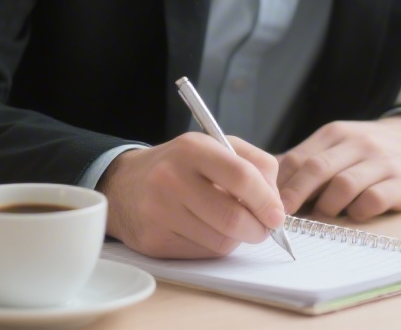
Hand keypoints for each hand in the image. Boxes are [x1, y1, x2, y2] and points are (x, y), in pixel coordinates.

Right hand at [96, 133, 284, 258]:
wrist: (124, 184)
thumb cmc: (181, 165)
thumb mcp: (216, 147)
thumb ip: (255, 165)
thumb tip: (276, 204)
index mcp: (192, 149)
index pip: (242, 177)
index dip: (266, 201)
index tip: (276, 214)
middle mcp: (171, 178)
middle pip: (232, 217)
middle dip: (258, 229)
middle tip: (263, 228)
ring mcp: (159, 212)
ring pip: (221, 241)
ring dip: (237, 239)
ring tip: (232, 225)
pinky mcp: (153, 241)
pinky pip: (201, 254)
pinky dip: (214, 246)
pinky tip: (207, 231)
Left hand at [276, 115, 400, 220]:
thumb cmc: (371, 150)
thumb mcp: (340, 143)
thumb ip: (308, 160)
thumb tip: (266, 180)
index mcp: (336, 133)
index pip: (299, 157)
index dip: (280, 183)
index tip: (267, 203)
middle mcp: (358, 144)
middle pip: (317, 169)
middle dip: (295, 196)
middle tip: (282, 217)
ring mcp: (382, 162)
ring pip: (344, 186)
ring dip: (327, 207)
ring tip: (324, 215)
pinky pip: (373, 200)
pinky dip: (359, 212)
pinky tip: (356, 214)